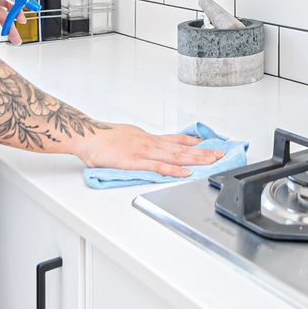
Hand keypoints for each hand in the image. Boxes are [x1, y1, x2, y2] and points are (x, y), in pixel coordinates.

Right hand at [72, 123, 224, 177]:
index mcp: (147, 138)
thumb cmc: (102, 138)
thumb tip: (144, 148)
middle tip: (220, 154)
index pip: (175, 140)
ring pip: (175, 156)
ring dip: (196, 159)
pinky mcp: (136, 162)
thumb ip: (138, 144)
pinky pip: (159, 167)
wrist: (87, 136)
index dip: (193, 143)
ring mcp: (144, 152)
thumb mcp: (126, 135)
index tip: (207, 144)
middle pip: (181, 149)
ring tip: (212, 162)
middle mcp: (150, 143)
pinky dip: (174, 170)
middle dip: (202, 152)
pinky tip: (186, 173)